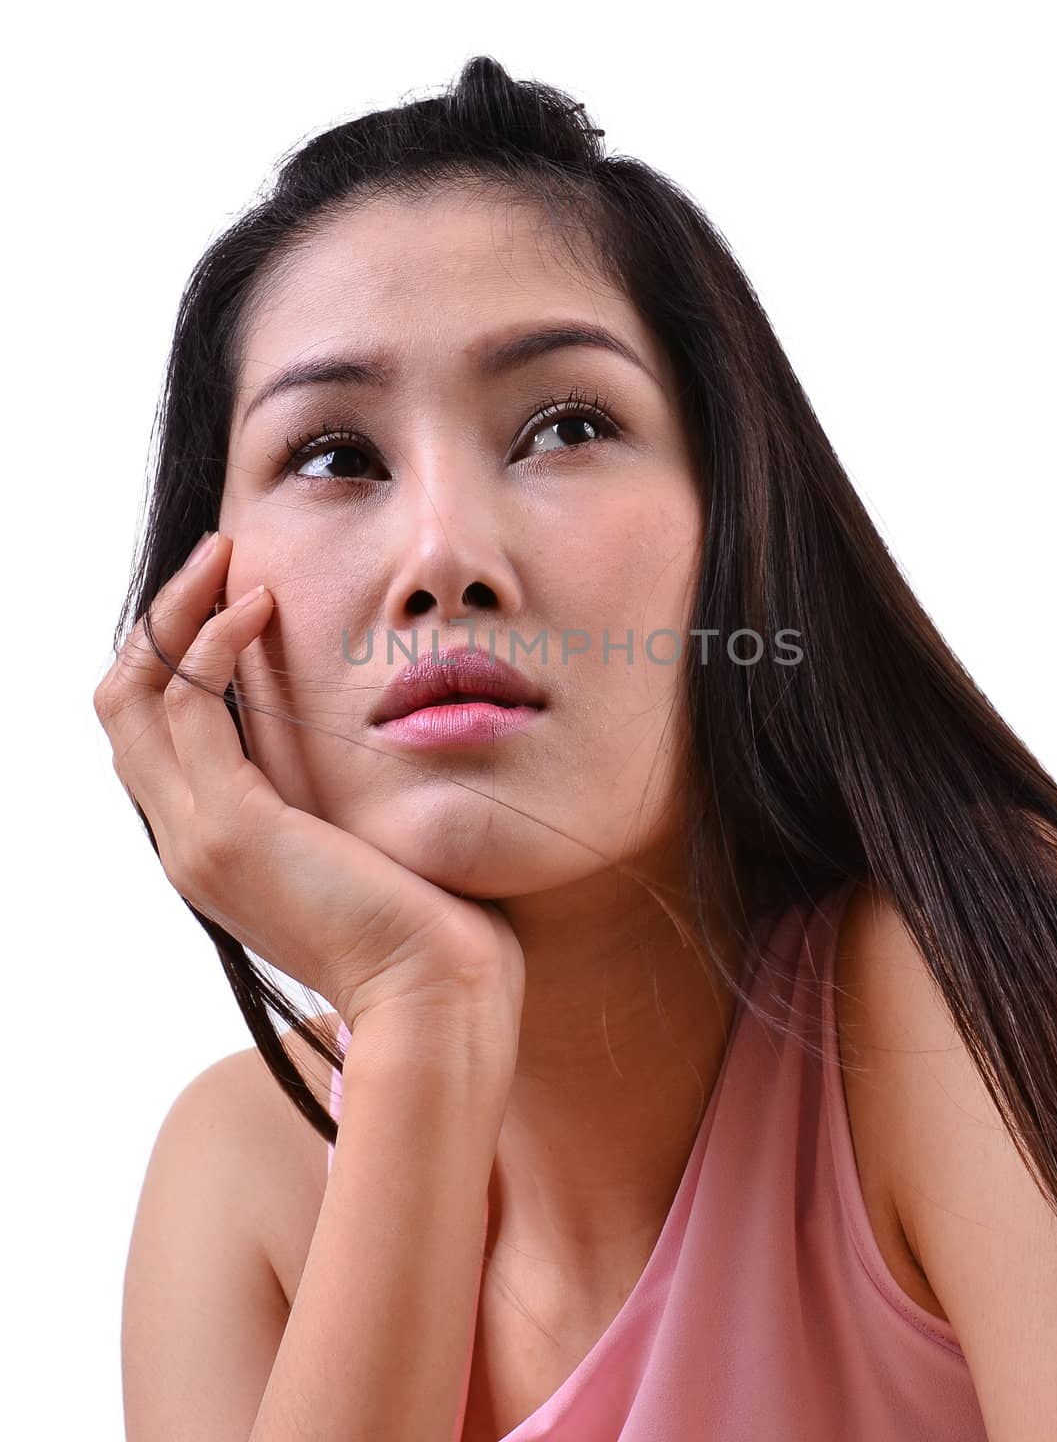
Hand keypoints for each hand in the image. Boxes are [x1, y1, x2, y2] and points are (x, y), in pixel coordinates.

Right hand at [93, 531, 524, 1045]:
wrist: (437, 992)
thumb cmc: (427, 918)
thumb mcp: (362, 838)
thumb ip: (333, 790)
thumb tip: (361, 730)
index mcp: (213, 846)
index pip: (156, 732)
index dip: (178, 653)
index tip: (234, 592)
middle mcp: (185, 842)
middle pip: (124, 706)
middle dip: (162, 620)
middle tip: (217, 557)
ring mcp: (196, 838)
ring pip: (135, 697)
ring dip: (177, 613)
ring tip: (228, 559)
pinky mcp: (230, 828)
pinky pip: (188, 708)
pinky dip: (211, 644)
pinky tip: (259, 606)